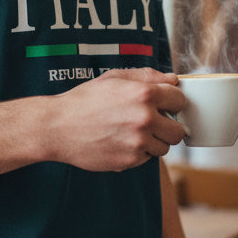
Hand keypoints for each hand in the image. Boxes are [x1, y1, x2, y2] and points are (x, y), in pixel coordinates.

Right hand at [45, 68, 185, 171]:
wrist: (58, 127)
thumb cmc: (84, 100)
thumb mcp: (114, 78)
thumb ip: (147, 76)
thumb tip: (173, 80)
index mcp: (144, 94)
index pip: (180, 100)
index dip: (172, 102)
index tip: (165, 105)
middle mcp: (145, 119)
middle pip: (179, 130)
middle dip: (169, 126)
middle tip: (154, 123)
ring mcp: (138, 142)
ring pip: (165, 147)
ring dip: (154, 141)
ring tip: (132, 133)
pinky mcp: (130, 161)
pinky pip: (147, 158)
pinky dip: (139, 152)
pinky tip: (121, 142)